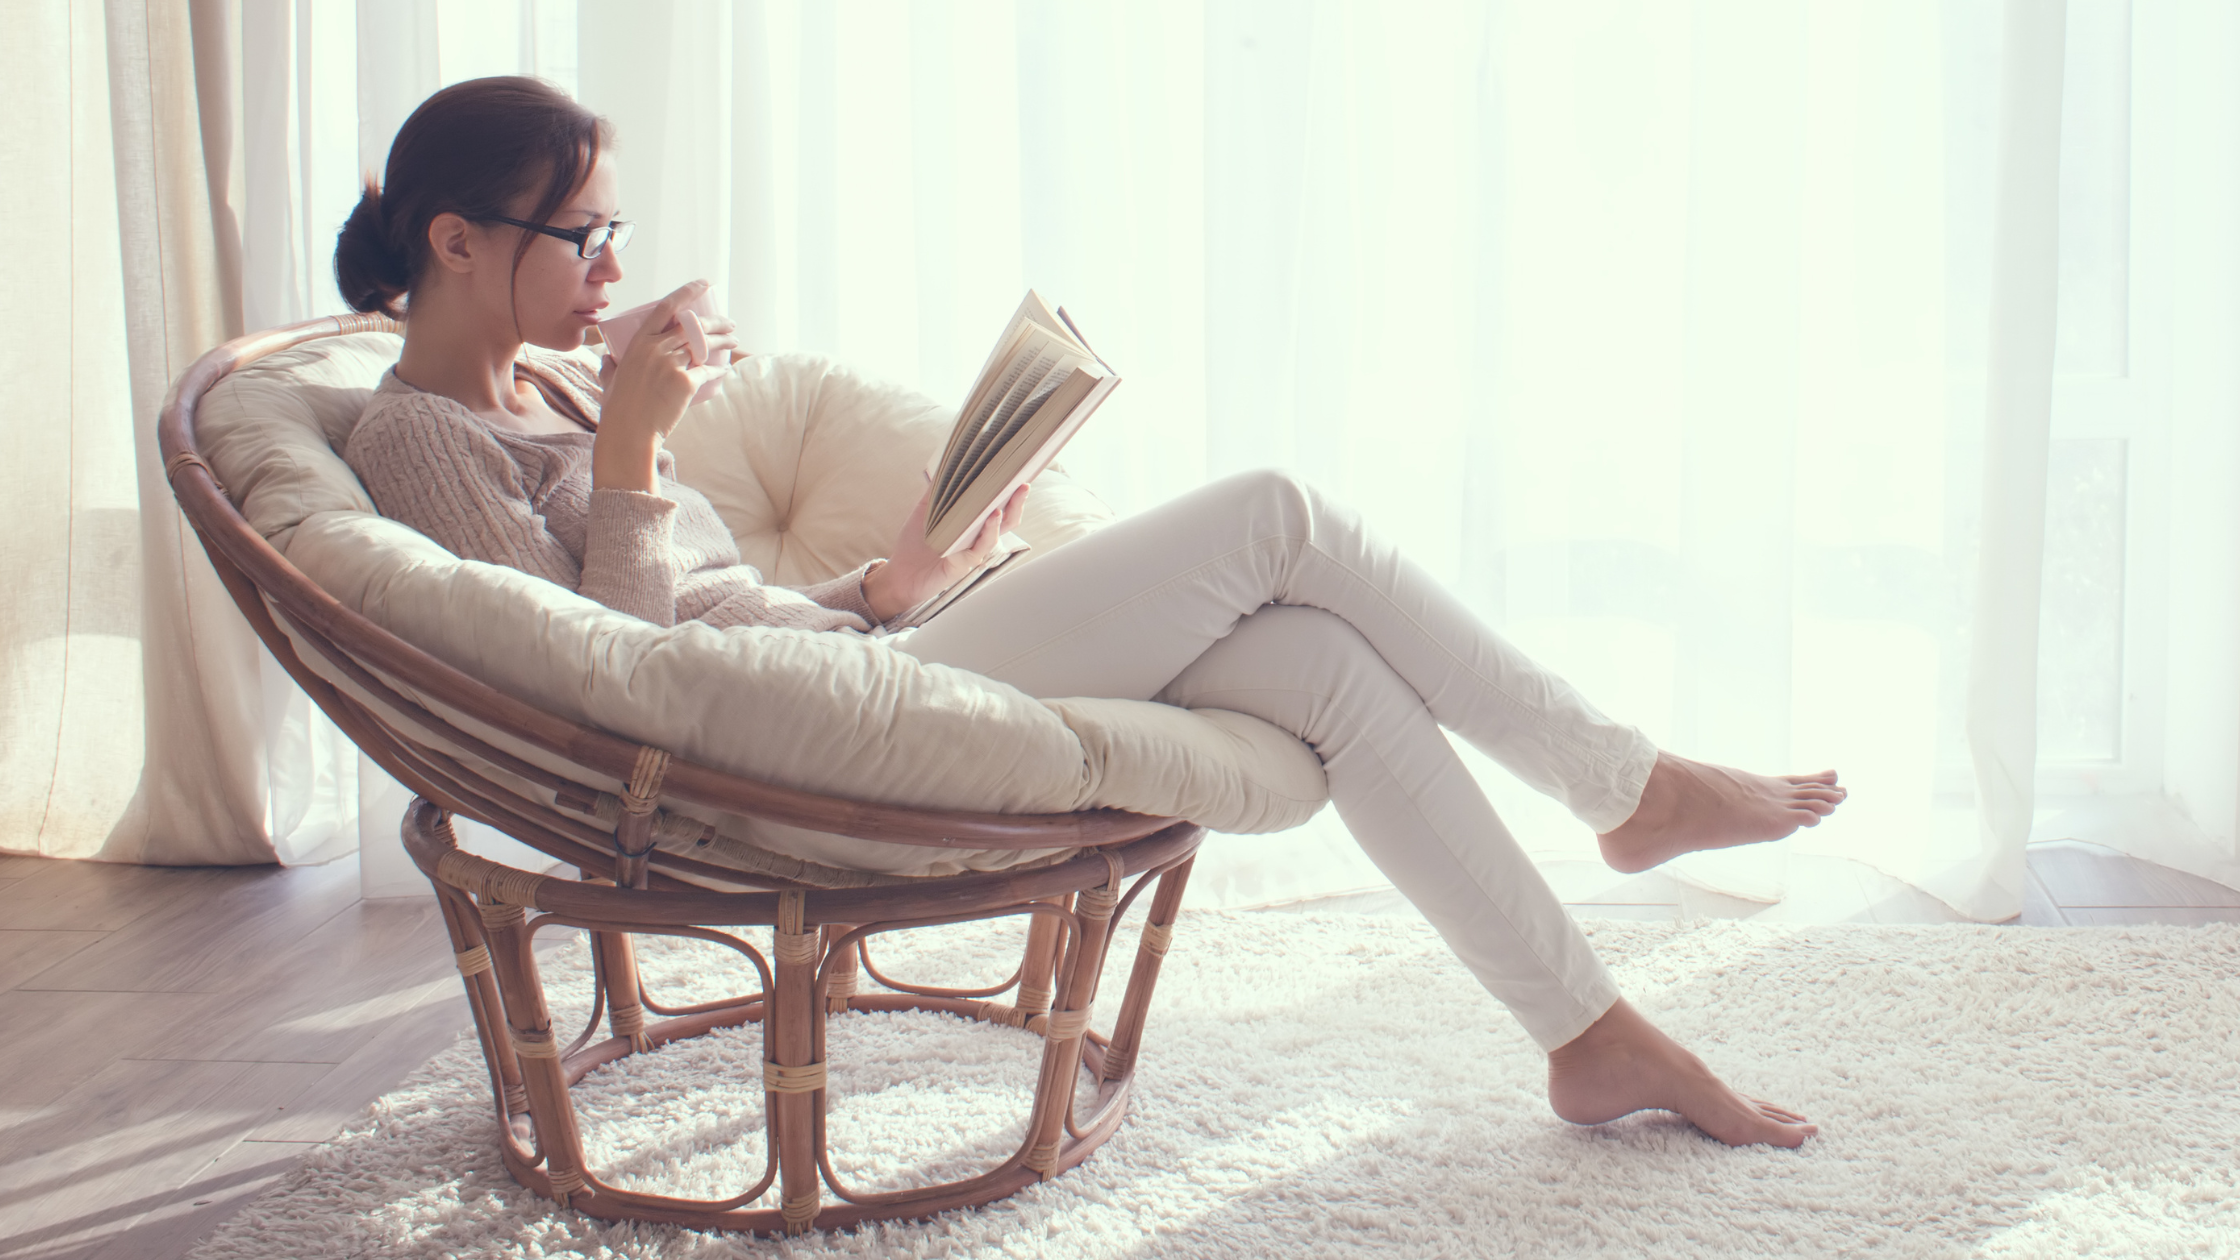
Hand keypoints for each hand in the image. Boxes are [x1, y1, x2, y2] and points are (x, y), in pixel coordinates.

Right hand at [591, 280, 739, 491]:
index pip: (667, 307)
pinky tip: (726, 369)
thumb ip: (610, 366)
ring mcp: (671, 365)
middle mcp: (656, 349)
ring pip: (705, 346)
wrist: (628, 434)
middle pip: (693, 326)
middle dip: (716, 322)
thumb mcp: (609, 379)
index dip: (688, 292)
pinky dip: (719, 369)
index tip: (704, 284)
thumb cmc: (618, 409)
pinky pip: (709, 371)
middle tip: (729, 324)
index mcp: (638, 343)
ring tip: (734, 340)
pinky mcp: (685, 383)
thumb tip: (609, 358)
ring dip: (724, 341)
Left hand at [863, 481, 1029, 622]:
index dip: (1010, 491)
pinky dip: (988, 532)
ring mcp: (973, 550)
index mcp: (972, 523)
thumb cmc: (913, 544)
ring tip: (1008, 499)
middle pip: (1008, 518)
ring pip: (997, 533)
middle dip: (1018, 501)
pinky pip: (980, 548)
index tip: (1017, 473)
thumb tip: (945, 465)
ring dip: (1004, 516)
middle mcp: (978, 536)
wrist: (900, 573)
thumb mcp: (923, 511)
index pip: (997, 504)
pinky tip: (990, 519)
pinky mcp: (965, 564)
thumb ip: (935, 491)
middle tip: (1023, 483)